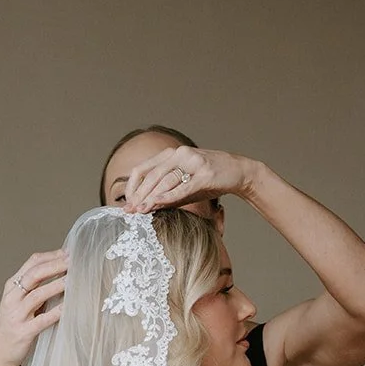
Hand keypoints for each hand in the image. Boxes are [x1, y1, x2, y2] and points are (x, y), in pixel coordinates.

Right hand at [0, 250, 68, 365]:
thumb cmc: (12, 326)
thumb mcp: (19, 303)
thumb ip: (35, 289)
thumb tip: (61, 274)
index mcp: (12, 287)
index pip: (32, 263)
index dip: (51, 256)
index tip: (68, 252)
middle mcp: (12, 298)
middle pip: (35, 274)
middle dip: (55, 265)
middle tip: (73, 261)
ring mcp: (16, 315)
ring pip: (38, 294)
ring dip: (56, 285)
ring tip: (73, 279)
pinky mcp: (23, 332)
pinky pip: (42, 320)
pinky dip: (56, 312)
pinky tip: (68, 307)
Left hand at [122, 146, 257, 214]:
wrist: (237, 173)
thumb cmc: (209, 181)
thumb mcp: (184, 188)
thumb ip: (165, 194)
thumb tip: (144, 207)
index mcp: (171, 155)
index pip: (143, 169)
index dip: (132, 187)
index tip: (127, 204)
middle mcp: (179, 154)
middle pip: (151, 175)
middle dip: (138, 194)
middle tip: (129, 211)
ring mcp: (192, 162)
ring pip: (165, 179)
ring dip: (151, 196)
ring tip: (140, 210)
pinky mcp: (204, 174)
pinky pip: (184, 186)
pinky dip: (169, 195)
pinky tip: (158, 203)